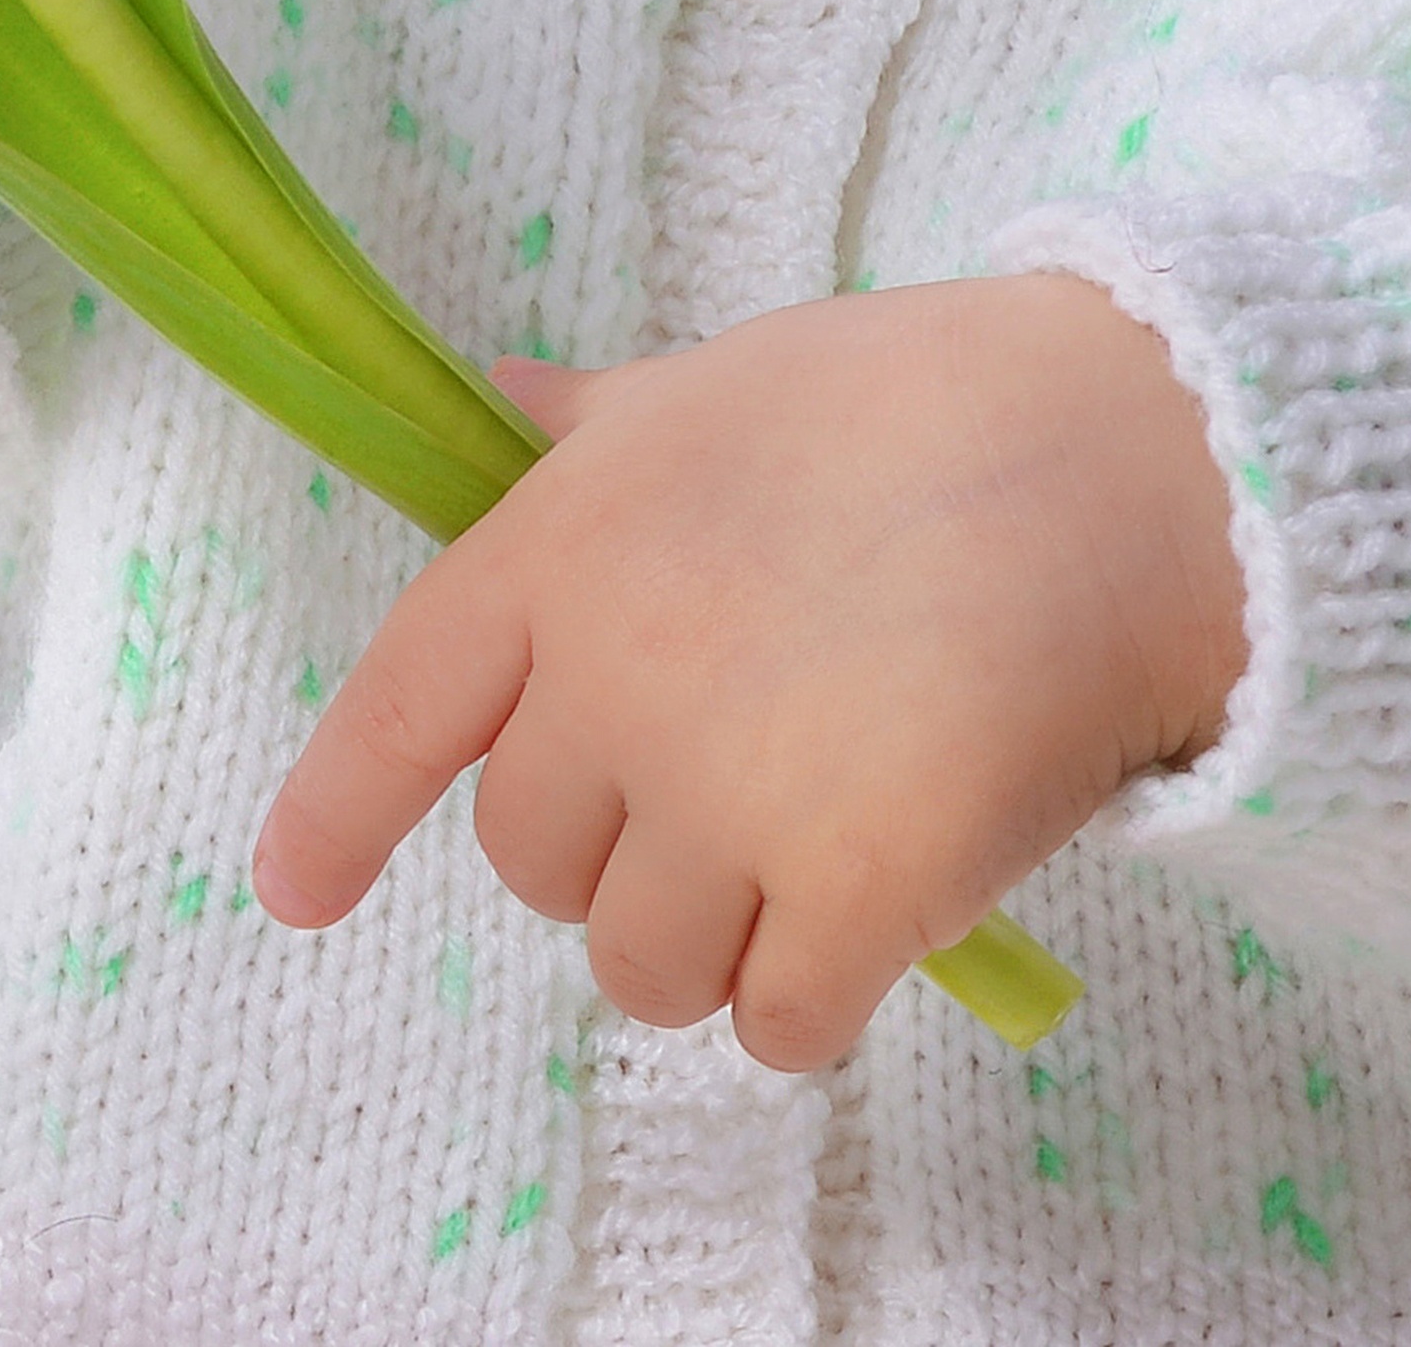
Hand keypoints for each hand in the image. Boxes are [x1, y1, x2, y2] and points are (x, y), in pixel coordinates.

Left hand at [251, 273, 1250, 1070]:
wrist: (1115, 456)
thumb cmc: (912, 404)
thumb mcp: (712, 385)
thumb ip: (584, 432)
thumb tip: (486, 404)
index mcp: (562, 550)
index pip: (400, 710)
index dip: (335, 813)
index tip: (295, 892)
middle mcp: (615, 682)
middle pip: (535, 864)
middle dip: (619, 850)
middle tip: (741, 774)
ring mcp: (728, 795)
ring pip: (644, 968)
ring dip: (717, 940)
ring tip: (816, 836)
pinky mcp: (852, 891)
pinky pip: (775, 1025)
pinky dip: (818, 994)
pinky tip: (879, 912)